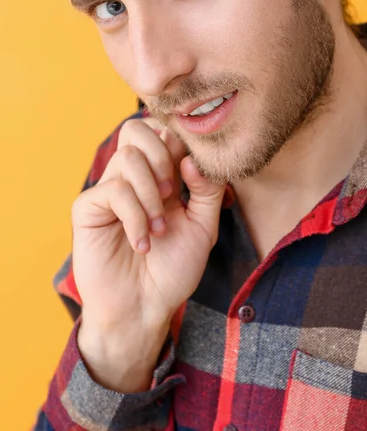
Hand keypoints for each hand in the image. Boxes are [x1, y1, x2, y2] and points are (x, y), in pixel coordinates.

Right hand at [71, 117, 225, 390]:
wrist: (146, 308)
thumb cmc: (173, 268)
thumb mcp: (204, 226)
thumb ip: (207, 189)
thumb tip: (192, 158)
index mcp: (159, 175)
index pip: (163, 132)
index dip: (180, 147)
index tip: (190, 180)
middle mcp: (132, 177)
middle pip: (135, 129)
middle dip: (162, 156)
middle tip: (174, 193)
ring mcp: (108, 190)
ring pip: (128, 157)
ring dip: (151, 194)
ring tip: (159, 228)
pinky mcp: (88, 208)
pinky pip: (114, 191)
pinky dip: (135, 217)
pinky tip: (142, 243)